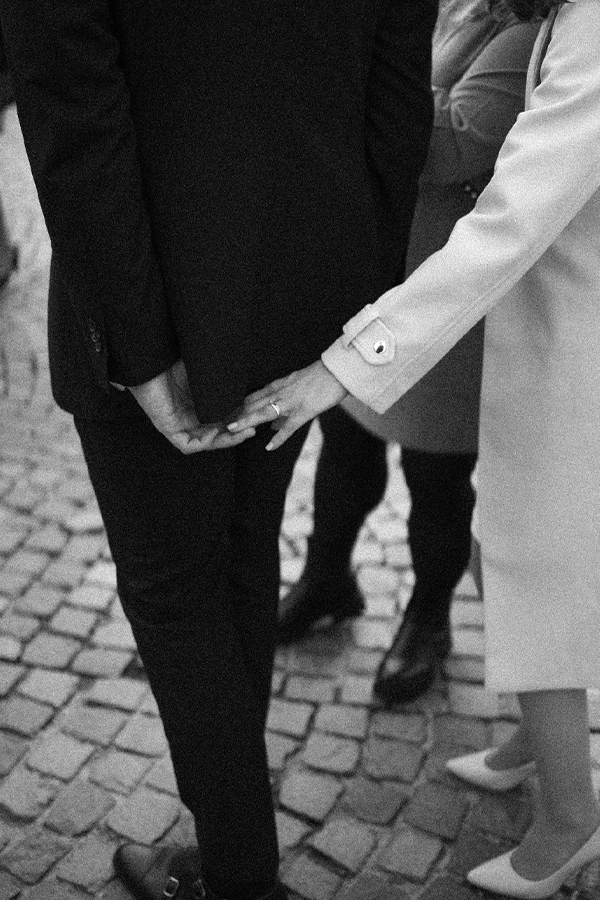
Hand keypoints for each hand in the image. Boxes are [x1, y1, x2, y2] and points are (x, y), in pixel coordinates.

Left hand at [128, 359, 255, 452]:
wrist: (151, 360)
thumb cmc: (173, 362)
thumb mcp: (205, 374)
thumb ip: (221, 382)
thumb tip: (245, 384)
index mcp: (198, 404)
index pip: (221, 420)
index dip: (237, 421)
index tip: (254, 415)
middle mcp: (189, 416)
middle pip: (215, 434)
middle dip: (235, 434)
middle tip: (253, 429)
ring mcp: (178, 424)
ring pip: (204, 442)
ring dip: (224, 440)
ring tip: (242, 432)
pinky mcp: (167, 428)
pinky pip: (187, 445)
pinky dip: (203, 442)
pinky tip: (215, 431)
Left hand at [228, 360, 347, 450]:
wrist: (338, 370)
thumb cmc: (321, 377)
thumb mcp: (299, 385)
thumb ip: (285, 401)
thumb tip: (275, 421)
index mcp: (279, 385)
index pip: (253, 397)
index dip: (239, 408)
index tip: (227, 417)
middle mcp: (280, 392)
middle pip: (252, 404)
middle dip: (236, 415)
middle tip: (221, 425)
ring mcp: (290, 402)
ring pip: (263, 413)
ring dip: (246, 422)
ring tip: (231, 430)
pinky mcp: (303, 411)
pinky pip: (288, 427)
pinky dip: (278, 438)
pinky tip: (269, 447)